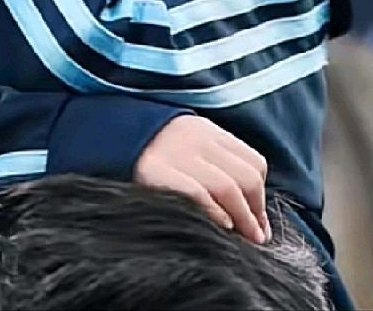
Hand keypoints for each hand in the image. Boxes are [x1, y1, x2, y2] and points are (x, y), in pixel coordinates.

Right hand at [135, 115, 271, 244]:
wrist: (110, 135)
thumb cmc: (154, 151)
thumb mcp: (188, 145)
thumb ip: (215, 165)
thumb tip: (249, 212)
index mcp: (208, 132)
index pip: (253, 162)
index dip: (261, 197)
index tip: (260, 222)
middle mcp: (197, 140)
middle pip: (245, 177)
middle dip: (256, 212)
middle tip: (256, 237)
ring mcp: (177, 155)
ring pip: (227, 187)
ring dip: (243, 219)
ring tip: (245, 239)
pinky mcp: (156, 171)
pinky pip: (197, 193)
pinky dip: (214, 212)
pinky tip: (221, 226)